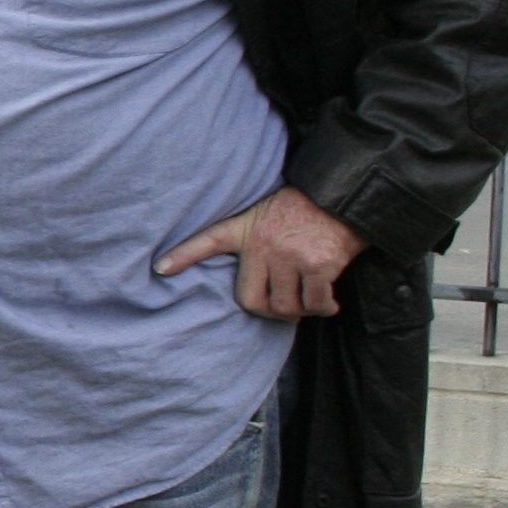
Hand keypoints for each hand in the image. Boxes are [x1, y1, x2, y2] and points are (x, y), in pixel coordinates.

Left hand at [156, 186, 367, 320]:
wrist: (347, 196)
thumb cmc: (307, 209)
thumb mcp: (266, 214)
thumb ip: (254, 242)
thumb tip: (251, 280)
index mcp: (248, 229)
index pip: (208, 240)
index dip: (183, 255)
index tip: (160, 268)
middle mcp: (264, 244)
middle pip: (253, 301)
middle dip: (270, 311)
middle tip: (282, 309)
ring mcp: (291, 256)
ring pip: (286, 306)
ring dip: (299, 311)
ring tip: (307, 303)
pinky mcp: (320, 265)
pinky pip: (315, 303)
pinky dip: (323, 308)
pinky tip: (328, 304)